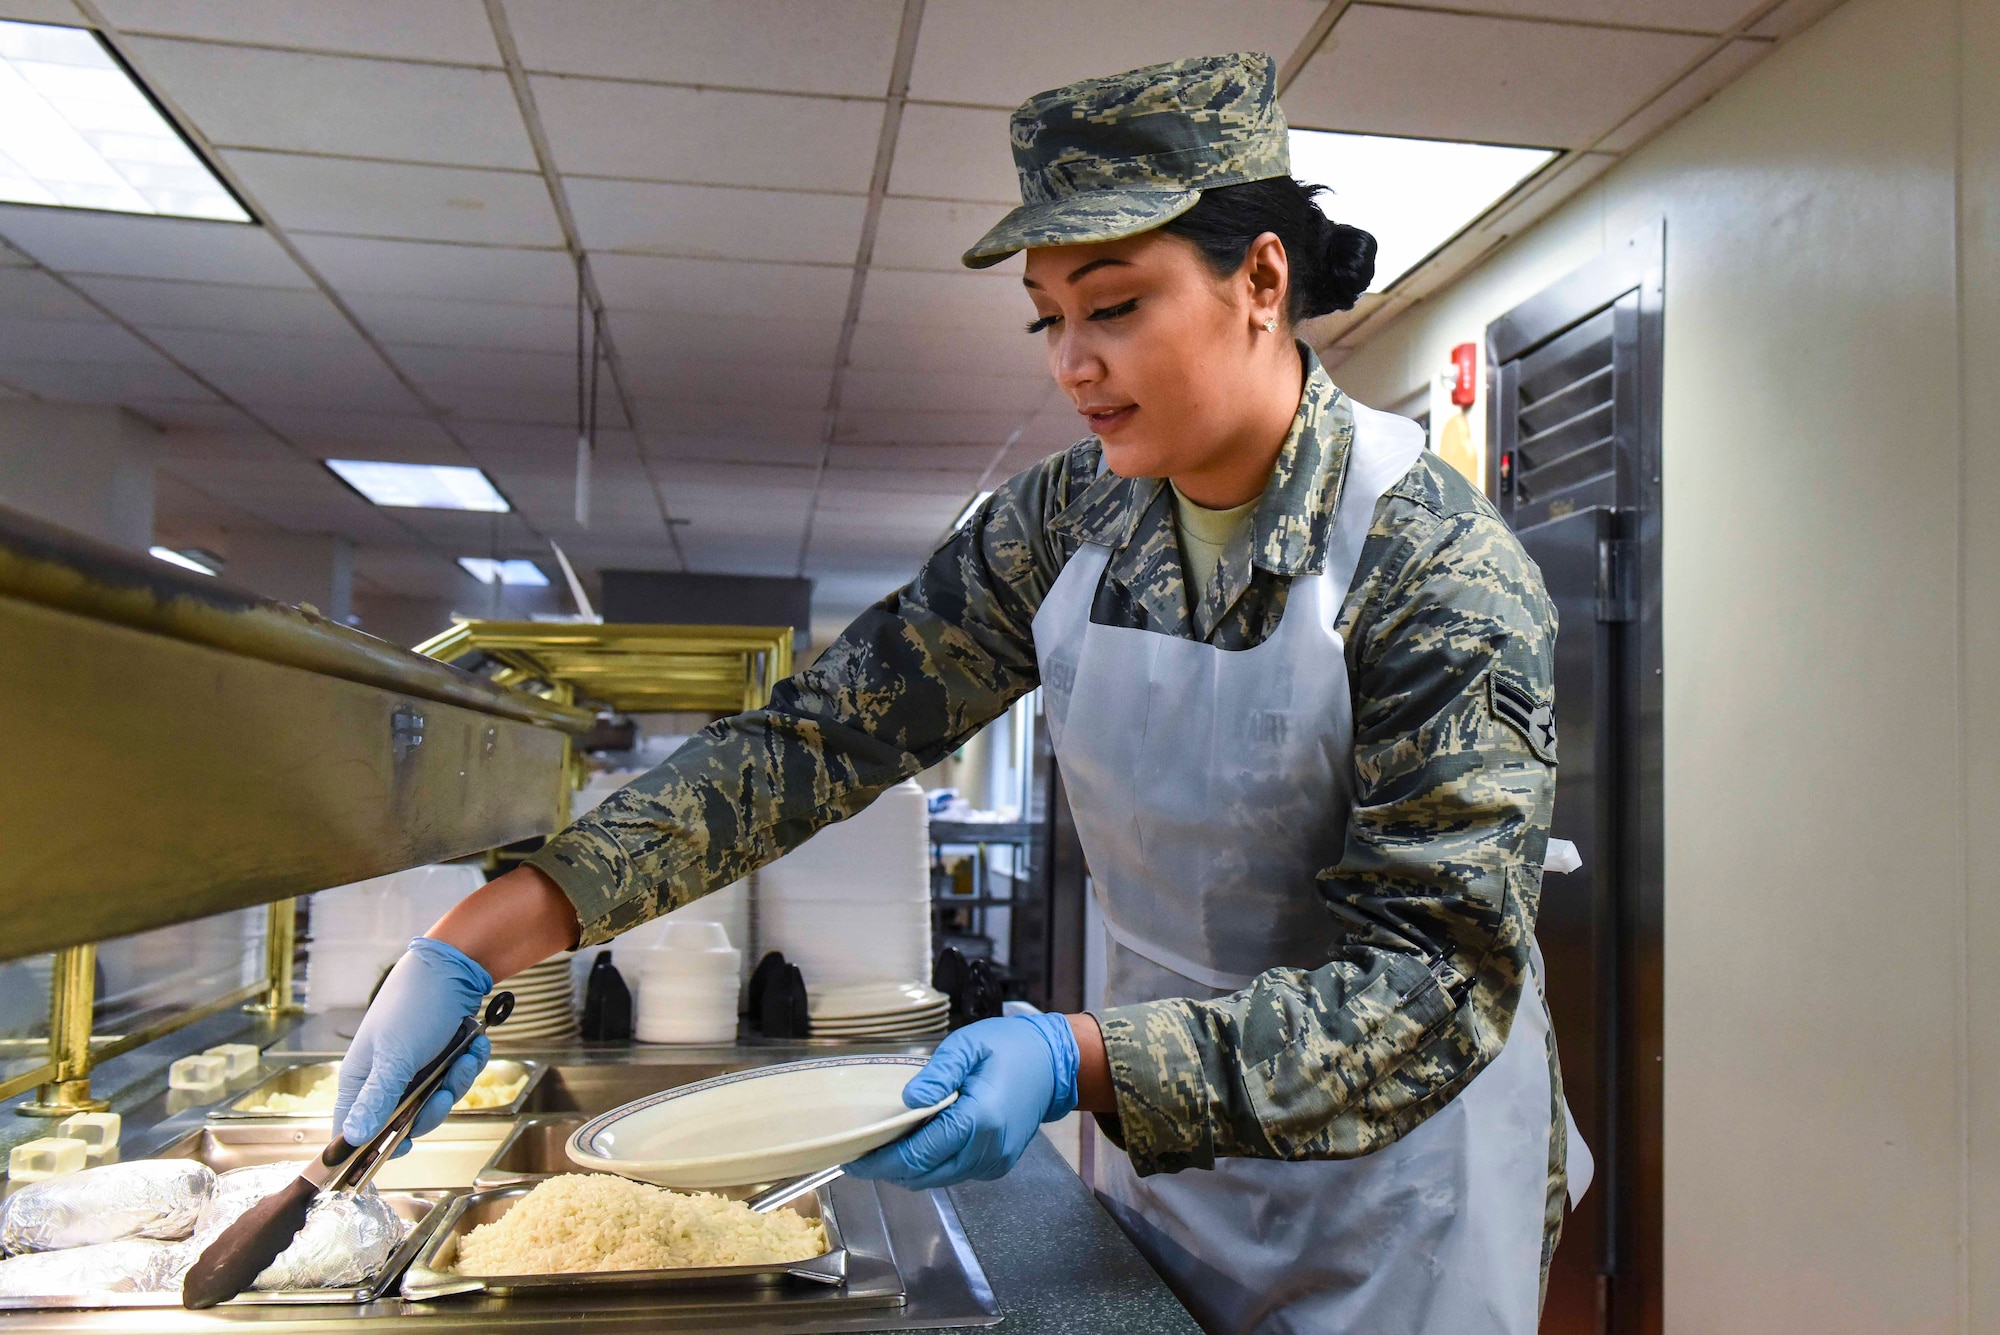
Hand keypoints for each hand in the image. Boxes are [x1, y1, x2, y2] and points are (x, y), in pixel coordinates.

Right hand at [331, 938, 492, 1153]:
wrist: (455, 966)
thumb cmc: (414, 1006)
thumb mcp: (396, 1056)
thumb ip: (376, 1100)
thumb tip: (351, 1139)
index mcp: (360, 1079)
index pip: (353, 1129)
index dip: (373, 1146)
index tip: (402, 1147)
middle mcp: (384, 1078)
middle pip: (405, 1122)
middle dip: (432, 1108)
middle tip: (444, 1091)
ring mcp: (414, 1069)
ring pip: (437, 1101)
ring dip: (457, 1081)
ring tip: (466, 1055)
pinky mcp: (440, 1059)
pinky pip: (456, 1079)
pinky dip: (469, 1063)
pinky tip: (475, 1044)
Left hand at [845, 1013, 1078, 1188]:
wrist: (1052, 1064)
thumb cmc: (1009, 1048)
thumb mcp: (968, 1046)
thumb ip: (938, 1074)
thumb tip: (908, 1100)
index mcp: (979, 1119)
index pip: (920, 1154)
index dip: (883, 1161)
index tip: (854, 1161)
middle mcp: (988, 1149)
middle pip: (925, 1175)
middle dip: (890, 1170)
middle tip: (861, 1157)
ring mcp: (995, 1161)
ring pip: (939, 1179)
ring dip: (910, 1171)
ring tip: (884, 1152)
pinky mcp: (998, 1165)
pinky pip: (956, 1174)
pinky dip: (932, 1167)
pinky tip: (918, 1147)